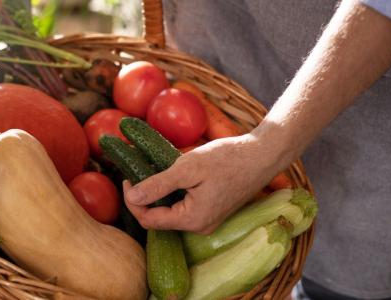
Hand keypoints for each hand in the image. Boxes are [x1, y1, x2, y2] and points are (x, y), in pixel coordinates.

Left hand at [123, 133, 279, 233]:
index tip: (127, 178)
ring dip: (159, 195)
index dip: (133, 201)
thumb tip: (132, 197)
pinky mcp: (213, 211)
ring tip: (154, 172)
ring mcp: (208, 221)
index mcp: (192, 220)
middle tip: (138, 173)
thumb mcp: (187, 168)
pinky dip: (173, 194)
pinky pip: (185, 208)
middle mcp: (200, 227)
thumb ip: (157, 185)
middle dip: (145, 198)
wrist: (262, 155)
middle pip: (159, 219)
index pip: (149, 220)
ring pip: (171, 212)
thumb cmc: (227, 159)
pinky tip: (172, 176)